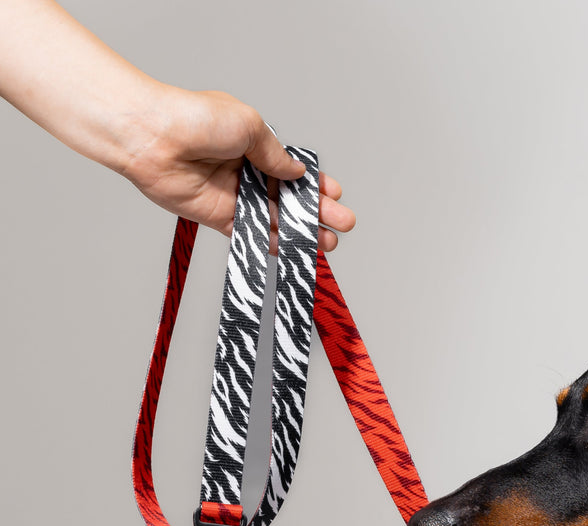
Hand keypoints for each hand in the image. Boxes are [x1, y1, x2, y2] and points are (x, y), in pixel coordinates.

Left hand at [121, 87, 354, 250]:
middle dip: (317, 211)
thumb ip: (275, 154)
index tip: (334, 194)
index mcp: (252, 144)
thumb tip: (297, 172)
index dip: (315, 183)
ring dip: (300, 231)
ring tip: (327, 243)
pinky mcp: (218, 216)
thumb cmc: (194, 119)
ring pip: (274, 218)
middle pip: (288, 197)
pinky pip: (250, 233)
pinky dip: (270, 242)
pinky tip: (291, 248)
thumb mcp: (249, 126)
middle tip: (342, 223)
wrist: (151, 136)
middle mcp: (243, 171)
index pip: (291, 169)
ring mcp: (232, 195)